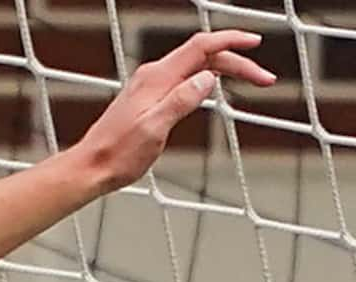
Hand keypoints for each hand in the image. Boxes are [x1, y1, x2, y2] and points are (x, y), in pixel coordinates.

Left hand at [70, 29, 277, 187]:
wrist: (90, 167)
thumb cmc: (118, 154)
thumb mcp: (154, 129)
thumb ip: (181, 101)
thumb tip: (207, 78)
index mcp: (156, 78)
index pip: (200, 46)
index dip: (231, 40)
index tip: (255, 42)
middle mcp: (153, 76)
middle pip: (203, 57)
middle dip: (237, 62)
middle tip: (265, 79)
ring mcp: (150, 86)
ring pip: (196, 67)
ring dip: (226, 71)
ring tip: (251, 82)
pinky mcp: (149, 98)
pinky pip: (185, 79)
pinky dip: (207, 80)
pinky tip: (217, 88)